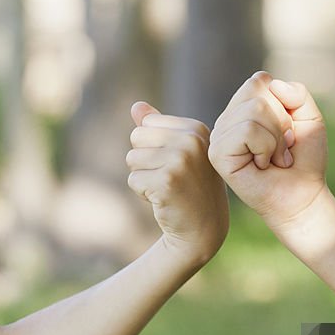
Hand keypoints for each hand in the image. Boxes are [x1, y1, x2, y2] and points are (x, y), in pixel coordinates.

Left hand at [126, 102, 228, 264]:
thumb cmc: (190, 187)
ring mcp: (180, 161)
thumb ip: (158, 127)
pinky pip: (133, 179)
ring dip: (143, 177)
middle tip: (169, 177)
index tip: (176, 164)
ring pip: (132, 159)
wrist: (203, 228)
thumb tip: (136, 106)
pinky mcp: (166, 182)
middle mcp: (191, 141)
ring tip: (166, 188)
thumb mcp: (181, 152)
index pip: (147, 123)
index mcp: (196, 128)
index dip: (153, 147)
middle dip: (144, 160)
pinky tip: (163, 200)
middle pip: (136, 137)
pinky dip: (142, 193)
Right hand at [208, 71, 328, 231]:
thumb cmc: (303, 161)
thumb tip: (272, 83)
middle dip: (280, 122)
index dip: (283, 105)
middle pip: (256, 93)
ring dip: (275, 139)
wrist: (303, 197)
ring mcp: (219, 136)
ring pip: (253, 110)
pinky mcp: (217, 154)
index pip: (260, 81)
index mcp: (243, 109)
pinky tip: (261, 165)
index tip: (288, 132)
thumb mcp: (309, 118)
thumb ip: (297, 93)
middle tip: (282, 149)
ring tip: (274, 159)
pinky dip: (265, 147)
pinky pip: (247, 130)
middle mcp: (227, 120)